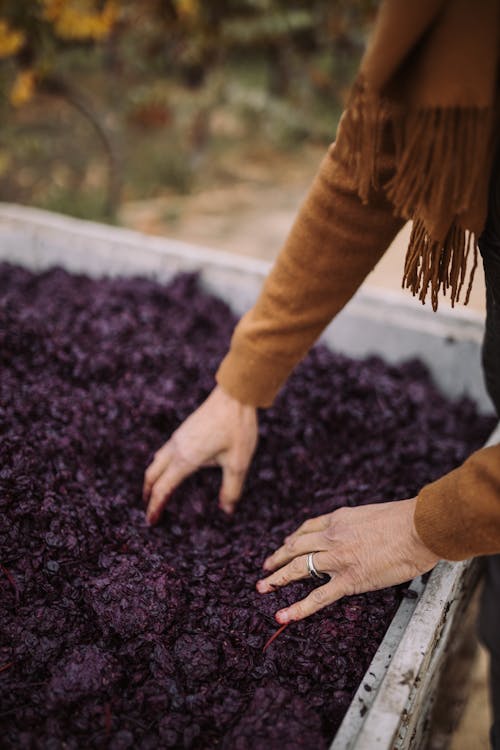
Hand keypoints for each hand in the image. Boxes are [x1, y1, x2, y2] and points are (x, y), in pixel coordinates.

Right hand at [143, 385, 257, 523]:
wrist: (234, 395)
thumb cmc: (237, 428)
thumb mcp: (238, 462)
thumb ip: (231, 489)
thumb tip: (226, 510)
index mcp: (186, 459)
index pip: (163, 488)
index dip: (155, 506)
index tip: (151, 521)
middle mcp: (177, 448)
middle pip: (153, 474)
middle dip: (148, 494)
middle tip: (149, 510)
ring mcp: (179, 437)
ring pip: (157, 461)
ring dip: (153, 478)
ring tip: (155, 491)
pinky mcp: (184, 429)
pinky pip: (165, 451)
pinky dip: (160, 465)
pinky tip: (170, 466)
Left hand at [256, 498, 439, 623]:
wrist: (418, 527)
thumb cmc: (405, 520)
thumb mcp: (372, 513)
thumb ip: (359, 524)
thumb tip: (361, 533)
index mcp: (339, 518)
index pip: (308, 528)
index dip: (293, 538)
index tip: (285, 544)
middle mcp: (332, 536)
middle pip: (296, 547)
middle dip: (278, 558)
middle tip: (265, 567)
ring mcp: (338, 559)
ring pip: (299, 568)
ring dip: (277, 578)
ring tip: (262, 588)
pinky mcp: (349, 580)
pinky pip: (318, 597)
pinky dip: (298, 608)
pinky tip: (284, 616)